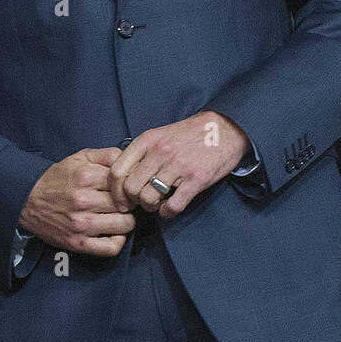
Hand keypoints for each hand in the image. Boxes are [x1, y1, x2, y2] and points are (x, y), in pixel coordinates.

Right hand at [19, 147, 134, 255]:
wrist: (29, 200)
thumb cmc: (58, 179)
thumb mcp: (81, 157)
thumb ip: (108, 154)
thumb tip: (132, 160)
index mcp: (86, 177)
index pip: (125, 181)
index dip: (130, 184)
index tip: (127, 187)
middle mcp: (84, 201)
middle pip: (128, 203)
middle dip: (129, 202)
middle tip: (124, 202)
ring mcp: (81, 224)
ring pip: (125, 224)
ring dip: (126, 221)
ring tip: (119, 216)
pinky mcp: (78, 243)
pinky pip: (112, 247)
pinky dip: (119, 241)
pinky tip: (114, 232)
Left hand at [109, 111, 248, 218]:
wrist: (225, 128)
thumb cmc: (190, 134)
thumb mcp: (161, 134)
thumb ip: (142, 152)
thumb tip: (123, 176)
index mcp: (148, 140)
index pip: (117, 170)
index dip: (115, 191)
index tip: (121, 199)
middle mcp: (160, 152)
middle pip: (130, 188)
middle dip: (133, 201)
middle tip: (141, 202)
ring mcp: (179, 165)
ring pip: (148, 198)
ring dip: (151, 207)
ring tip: (157, 204)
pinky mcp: (196, 179)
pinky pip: (173, 205)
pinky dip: (167, 212)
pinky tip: (170, 208)